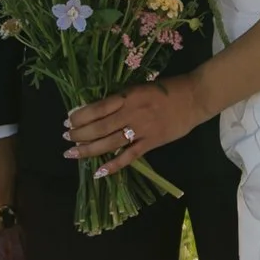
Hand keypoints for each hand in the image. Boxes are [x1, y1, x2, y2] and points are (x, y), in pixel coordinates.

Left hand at [66, 71, 207, 175]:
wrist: (194, 97)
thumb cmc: (167, 89)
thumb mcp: (139, 87)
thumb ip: (121, 99)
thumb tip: (97, 110)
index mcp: (128, 96)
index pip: (98, 108)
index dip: (80, 115)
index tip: (68, 120)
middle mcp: (132, 113)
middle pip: (100, 127)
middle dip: (79, 133)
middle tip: (66, 137)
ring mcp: (142, 130)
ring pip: (110, 142)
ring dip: (89, 149)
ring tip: (73, 153)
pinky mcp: (152, 143)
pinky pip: (129, 156)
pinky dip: (113, 165)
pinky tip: (99, 172)